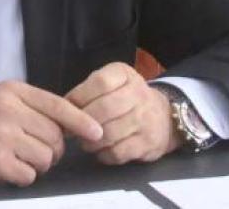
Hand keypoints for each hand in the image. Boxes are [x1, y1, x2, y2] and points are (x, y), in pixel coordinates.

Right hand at [0, 80, 103, 185]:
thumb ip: (30, 106)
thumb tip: (69, 123)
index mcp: (12, 91)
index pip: (58, 105)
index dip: (81, 121)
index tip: (97, 132)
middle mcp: (9, 110)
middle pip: (55, 137)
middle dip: (50, 150)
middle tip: (31, 151)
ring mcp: (2, 135)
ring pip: (45, 158)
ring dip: (36, 165)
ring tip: (15, 159)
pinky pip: (29, 176)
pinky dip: (22, 177)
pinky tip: (5, 169)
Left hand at [65, 62, 183, 163]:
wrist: (165, 116)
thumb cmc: (128, 98)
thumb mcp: (112, 83)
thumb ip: (88, 90)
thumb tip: (63, 107)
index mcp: (125, 75)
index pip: (100, 82)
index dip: (79, 97)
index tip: (68, 108)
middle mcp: (139, 94)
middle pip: (104, 108)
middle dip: (83, 122)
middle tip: (73, 130)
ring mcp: (146, 119)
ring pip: (109, 133)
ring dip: (90, 141)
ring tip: (84, 141)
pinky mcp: (148, 143)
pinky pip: (118, 152)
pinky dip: (103, 154)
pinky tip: (100, 151)